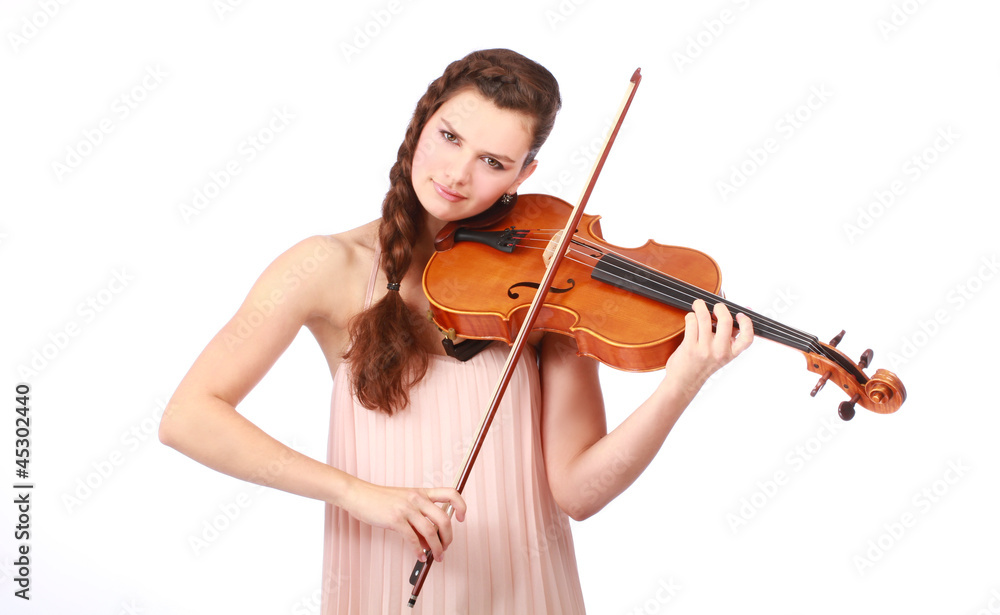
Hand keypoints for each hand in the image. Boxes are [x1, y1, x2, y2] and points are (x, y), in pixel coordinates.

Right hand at [342, 480, 466, 561]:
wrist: (358, 494)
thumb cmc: (380, 499)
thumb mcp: (403, 501)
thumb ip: (418, 516)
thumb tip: (430, 539)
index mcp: (421, 492)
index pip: (450, 493)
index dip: (461, 506)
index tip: (460, 518)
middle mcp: (417, 498)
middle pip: (444, 519)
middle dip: (449, 537)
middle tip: (446, 548)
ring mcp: (406, 508)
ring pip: (431, 531)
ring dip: (436, 548)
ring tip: (436, 557)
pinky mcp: (395, 520)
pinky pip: (413, 539)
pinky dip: (419, 550)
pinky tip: (419, 556)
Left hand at [663, 299, 753, 395]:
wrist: (684, 382)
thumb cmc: (702, 365)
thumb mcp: (722, 353)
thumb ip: (731, 336)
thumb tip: (743, 314)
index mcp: (731, 353)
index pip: (747, 338)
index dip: (747, 323)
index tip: (740, 314)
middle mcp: (719, 351)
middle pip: (725, 321)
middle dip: (719, 307)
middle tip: (715, 307)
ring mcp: (704, 349)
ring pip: (704, 317)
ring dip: (700, 306)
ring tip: (698, 305)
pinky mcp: (689, 346)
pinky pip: (691, 322)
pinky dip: (690, 316)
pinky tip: (691, 318)